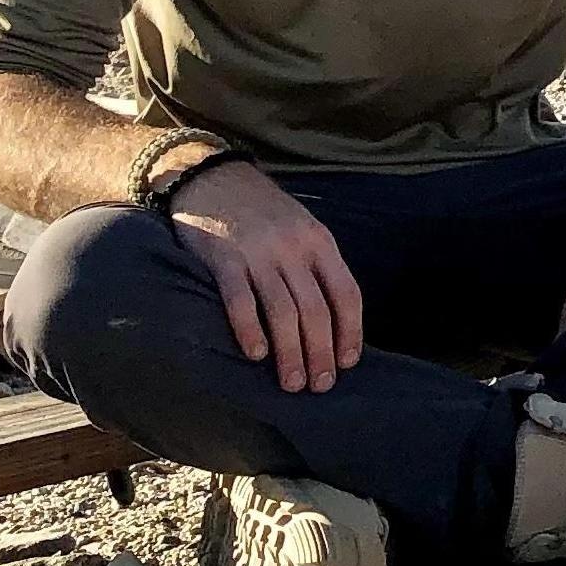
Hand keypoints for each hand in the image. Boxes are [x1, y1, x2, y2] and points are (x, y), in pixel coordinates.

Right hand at [165, 160, 364, 395]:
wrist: (214, 178)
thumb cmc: (263, 212)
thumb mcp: (302, 229)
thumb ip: (315, 267)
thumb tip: (331, 320)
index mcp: (319, 242)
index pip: (346, 293)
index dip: (350, 331)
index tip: (348, 363)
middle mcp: (293, 249)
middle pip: (316, 309)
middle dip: (320, 352)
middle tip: (319, 387)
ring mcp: (258, 254)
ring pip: (282, 311)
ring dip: (290, 352)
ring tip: (291, 384)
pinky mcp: (223, 260)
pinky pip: (240, 300)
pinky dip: (249, 330)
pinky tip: (255, 355)